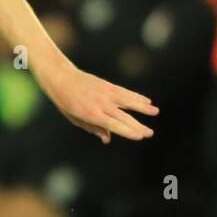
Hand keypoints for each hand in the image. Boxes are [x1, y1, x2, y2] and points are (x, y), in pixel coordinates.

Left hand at [38, 62, 157, 143]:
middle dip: (138, 126)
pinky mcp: (108, 85)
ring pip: (128, 101)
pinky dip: (136, 96)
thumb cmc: (66, 102)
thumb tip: (108, 139)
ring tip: (155, 112)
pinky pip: (125, 92)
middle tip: (150, 133)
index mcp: (91, 114)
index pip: (114, 125)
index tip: (140, 136)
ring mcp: (105, 93)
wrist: (61, 78)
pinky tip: (146, 100)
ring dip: (143, 107)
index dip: (128, 131)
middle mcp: (101, 104)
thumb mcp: (75, 119)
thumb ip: (93, 128)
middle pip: (123, 117)